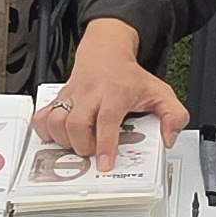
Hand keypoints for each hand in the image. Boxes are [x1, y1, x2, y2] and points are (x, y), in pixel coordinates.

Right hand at [38, 19, 186, 166]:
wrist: (106, 53)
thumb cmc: (129, 78)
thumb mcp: (160, 92)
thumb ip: (173, 115)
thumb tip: (168, 137)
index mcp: (115, 92)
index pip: (107, 119)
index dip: (104, 144)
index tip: (104, 163)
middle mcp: (90, 94)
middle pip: (76, 123)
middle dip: (82, 146)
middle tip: (92, 153)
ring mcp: (71, 96)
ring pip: (55, 121)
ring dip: (63, 141)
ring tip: (77, 145)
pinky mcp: (58, 99)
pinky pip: (41, 116)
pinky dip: (45, 131)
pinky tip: (58, 136)